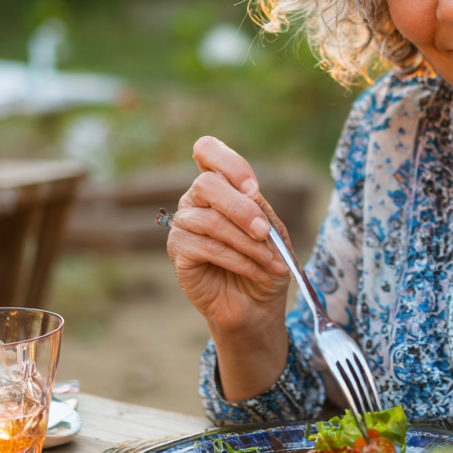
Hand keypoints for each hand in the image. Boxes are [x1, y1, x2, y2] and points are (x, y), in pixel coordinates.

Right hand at [166, 137, 290, 399]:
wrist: (259, 302)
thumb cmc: (267, 259)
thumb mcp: (273, 230)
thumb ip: (259, 207)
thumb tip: (248, 191)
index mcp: (221, 185)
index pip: (207, 150)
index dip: (227, 162)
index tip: (252, 187)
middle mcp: (197, 200)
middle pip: (205, 184)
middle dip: (240, 208)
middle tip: (264, 231)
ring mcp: (184, 225)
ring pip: (209, 221)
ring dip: (246, 242)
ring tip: (270, 260)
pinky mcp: (179, 252)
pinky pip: (204, 247)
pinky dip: (237, 259)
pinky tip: (256, 270)